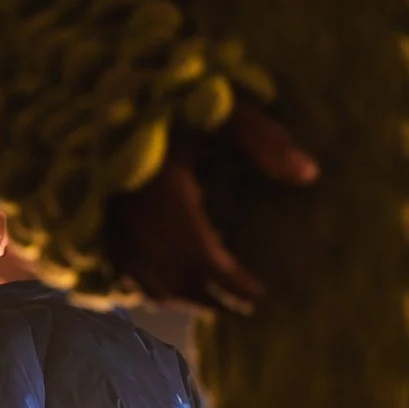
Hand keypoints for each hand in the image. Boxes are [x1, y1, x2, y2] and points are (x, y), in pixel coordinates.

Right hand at [106, 101, 317, 313]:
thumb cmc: (173, 103)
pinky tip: (163, 290)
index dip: (232, 283)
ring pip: (146, 279)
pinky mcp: (99, 221)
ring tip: (211, 305)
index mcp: (167, 193)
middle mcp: (137, 217)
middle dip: (211, 298)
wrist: (109, 98)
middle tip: (245, 309)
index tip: (261, 296)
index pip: (203, 255)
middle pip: (175, 277)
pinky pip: (121, 268)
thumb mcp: (225, 114)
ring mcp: (113, 222)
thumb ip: (265, 140)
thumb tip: (309, 175)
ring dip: (181, 298)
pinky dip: (145, 287)